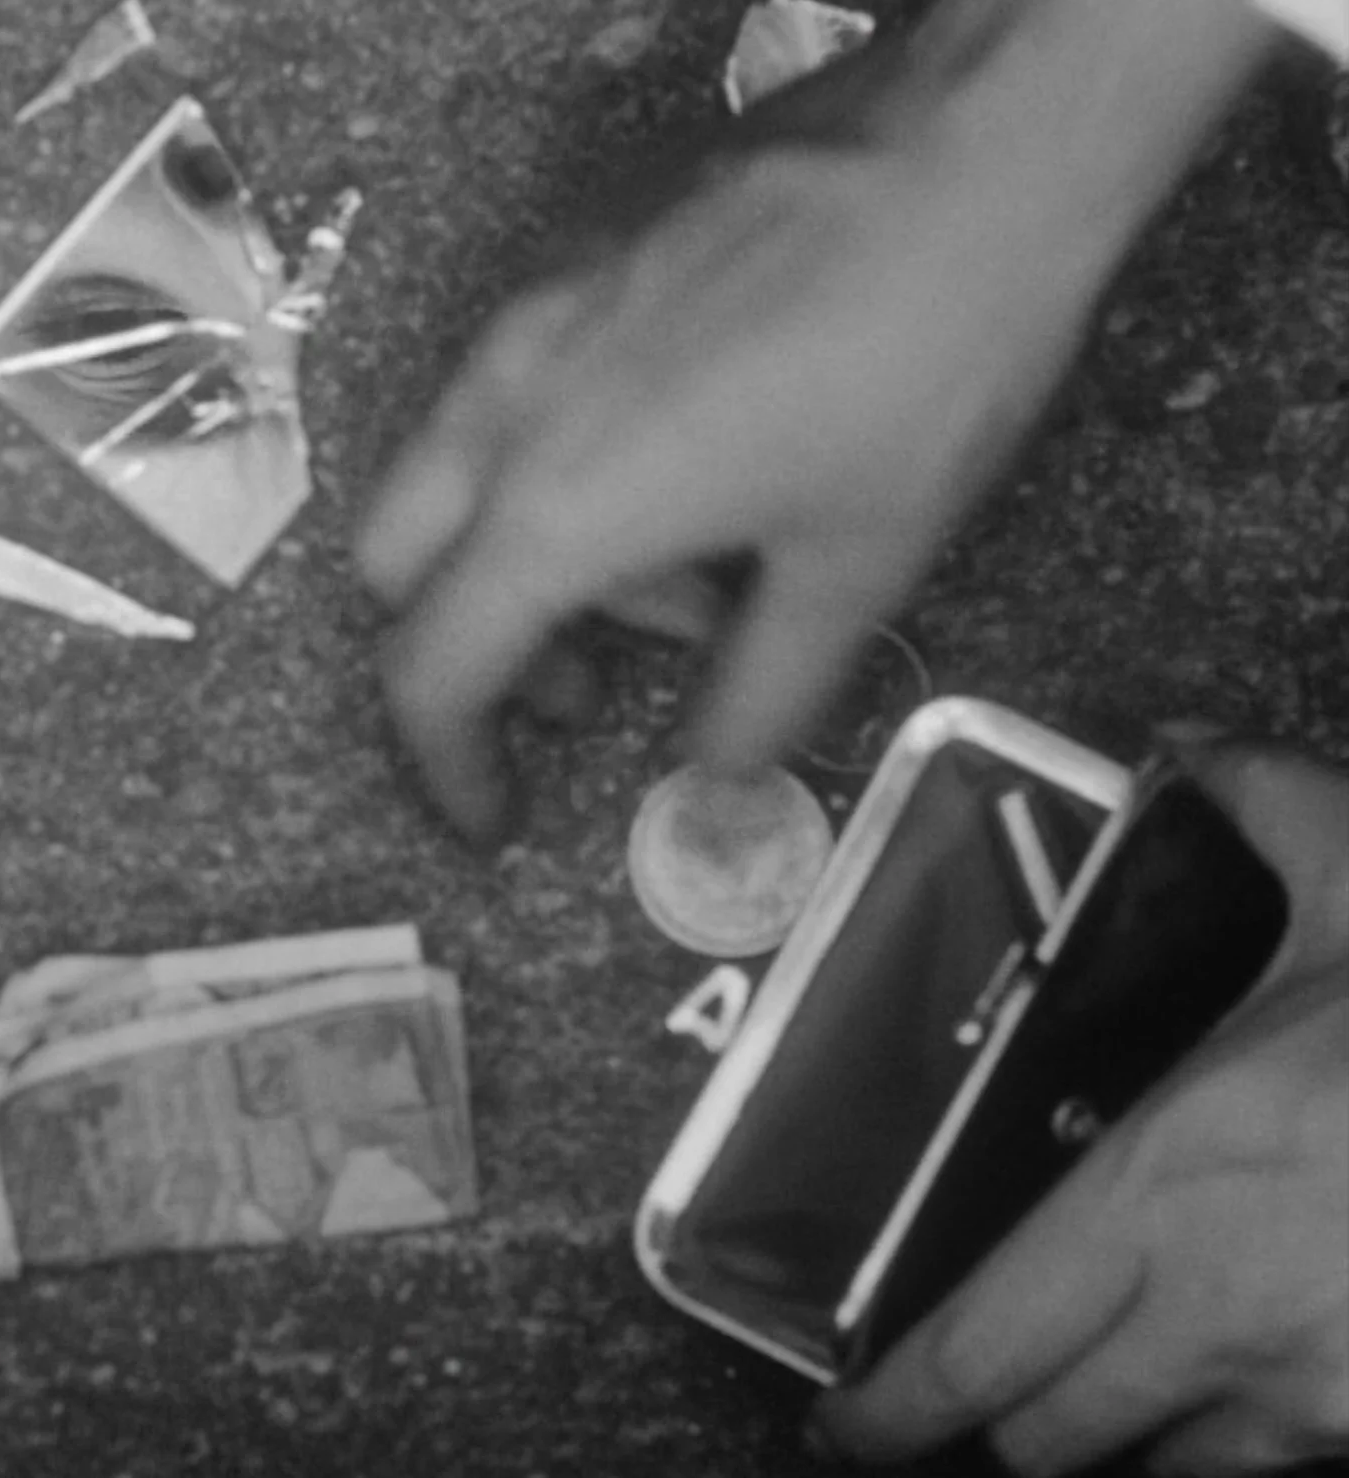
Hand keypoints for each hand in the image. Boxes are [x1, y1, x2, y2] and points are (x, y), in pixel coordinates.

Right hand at [354, 0, 1273, 846]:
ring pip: (451, 472)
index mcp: (551, 510)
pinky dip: (552, 464)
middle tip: (593, 684)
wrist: (973, 142)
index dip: (450, 767)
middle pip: (397, 569)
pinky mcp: (567, 258)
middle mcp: (499, 410)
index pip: (432, 672)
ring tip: (689, 559)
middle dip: (472, 649)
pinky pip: (508, 392)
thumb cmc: (918, 371)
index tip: (498, 817)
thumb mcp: (858, 567)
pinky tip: (690, 452)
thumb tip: (709, 775)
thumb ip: (762, 695)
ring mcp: (523, 319)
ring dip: (525, 554)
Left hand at [812, 736, 1348, 1476]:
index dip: (891, 1407)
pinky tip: (1254, 1388)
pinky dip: (1238, 1449)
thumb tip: (1196, 739)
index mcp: (1162, 1190)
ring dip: (1119, 1446)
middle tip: (975, 1402)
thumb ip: (1260, 806)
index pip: (977, 1345)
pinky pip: (1279, 1472)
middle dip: (995, 1427)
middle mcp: (1215, 1317)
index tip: (841, 1428)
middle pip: (1045, 1436)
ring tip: (1110, 1396)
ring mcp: (1316, 1399)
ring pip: (1158, 1475)